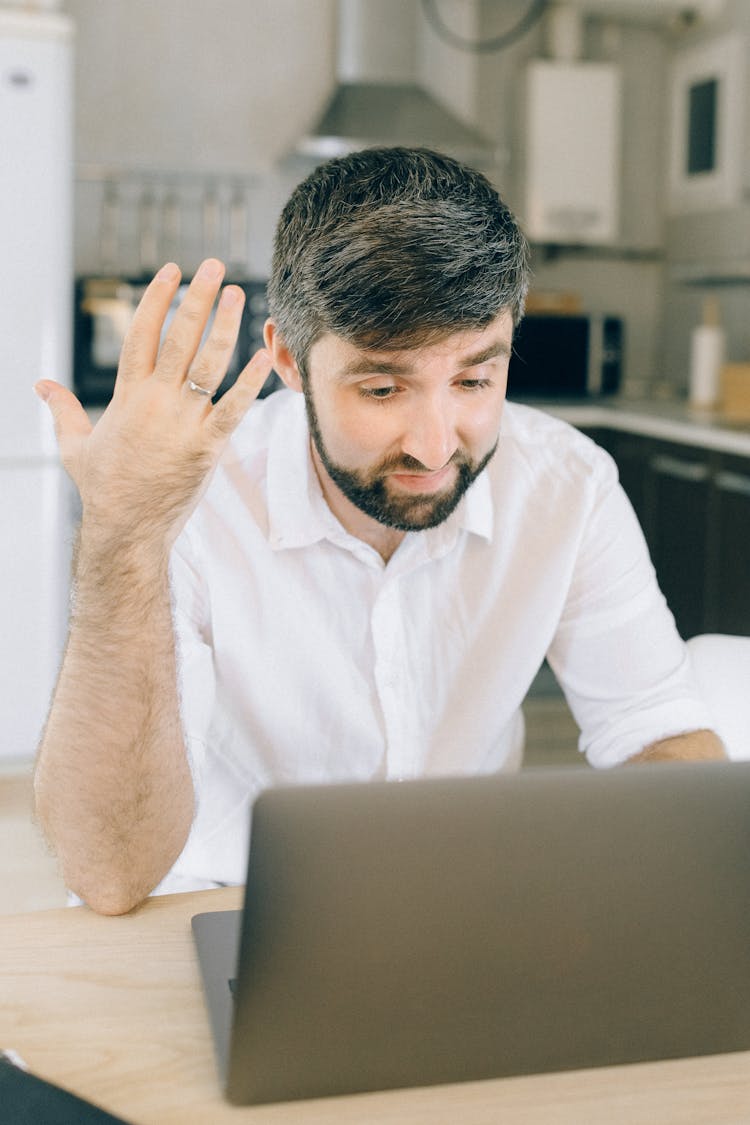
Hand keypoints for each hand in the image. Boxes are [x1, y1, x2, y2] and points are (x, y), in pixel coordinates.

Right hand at [36, 259, 271, 549]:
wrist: (126, 529)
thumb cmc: (102, 488)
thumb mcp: (74, 445)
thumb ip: (61, 408)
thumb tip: (40, 383)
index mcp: (127, 395)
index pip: (142, 333)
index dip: (157, 298)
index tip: (172, 270)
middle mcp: (156, 402)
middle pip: (179, 338)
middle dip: (197, 299)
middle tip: (214, 266)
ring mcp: (184, 423)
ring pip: (208, 365)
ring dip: (226, 327)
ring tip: (240, 295)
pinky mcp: (207, 447)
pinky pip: (233, 409)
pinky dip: (249, 383)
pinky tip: (263, 356)